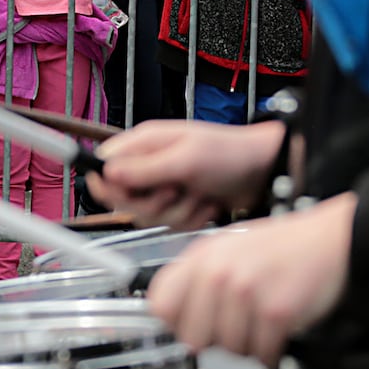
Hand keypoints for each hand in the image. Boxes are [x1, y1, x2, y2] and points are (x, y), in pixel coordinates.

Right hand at [87, 119, 284, 229]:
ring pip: (147, 216)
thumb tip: (106, 172)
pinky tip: (207, 204)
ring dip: (176, 212)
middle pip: (123, 198)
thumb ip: (144, 169)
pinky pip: (169, 224)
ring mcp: (163, 186)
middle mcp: (149, 164)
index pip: (104, 166)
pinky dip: (190, 219)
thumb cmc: (230, 154)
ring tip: (198, 195)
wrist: (264, 173)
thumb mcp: (185, 160)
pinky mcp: (178, 204)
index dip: (109, 184)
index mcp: (144, 144)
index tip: (125, 193)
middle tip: (174, 191)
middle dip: (150, 203)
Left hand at [145, 192, 354, 363]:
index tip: (187, 327)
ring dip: (247, 346)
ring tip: (261, 324)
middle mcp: (218, 272)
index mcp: (202, 256)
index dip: (174, 323)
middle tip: (235, 327)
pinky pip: (260, 354)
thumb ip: (197, 279)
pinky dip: (270, 352)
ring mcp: (245, 291)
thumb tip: (169, 316)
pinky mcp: (275, 312)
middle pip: (192, 338)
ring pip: (228, 350)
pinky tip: (277, 332)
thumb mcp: (228, 249)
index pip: (161, 305)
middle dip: (214, 340)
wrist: (332, 240)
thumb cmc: (283, 248)